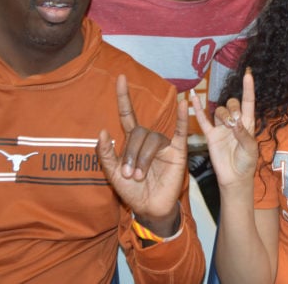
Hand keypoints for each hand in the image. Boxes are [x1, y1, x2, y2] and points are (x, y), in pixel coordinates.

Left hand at [96, 74, 188, 236]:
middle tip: (129, 175)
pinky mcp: (178, 151)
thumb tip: (103, 130)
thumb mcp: (113, 174)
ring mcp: (164, 144)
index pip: (128, 114)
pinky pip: (180, 131)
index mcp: (132, 141)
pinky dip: (183, 117)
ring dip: (143, 158)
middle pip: (138, 133)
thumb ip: (105, 154)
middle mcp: (148, 139)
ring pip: (152, 139)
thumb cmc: (133, 191)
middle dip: (130, 154)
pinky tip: (184, 103)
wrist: (149, 209)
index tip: (120, 77)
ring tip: (140, 176)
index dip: (124, 97)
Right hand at [191, 69, 257, 188]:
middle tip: (234, 122)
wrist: (234, 178)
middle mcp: (234, 122)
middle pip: (232, 104)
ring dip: (223, 114)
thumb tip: (234, 123)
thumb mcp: (250, 149)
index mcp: (247, 123)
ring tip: (227, 126)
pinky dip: (198, 108)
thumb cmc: (247, 163)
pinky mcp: (210, 135)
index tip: (248, 74)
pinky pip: (202, 119)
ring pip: (219, 110)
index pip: (248, 101)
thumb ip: (243, 135)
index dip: (248, 88)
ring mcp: (221, 128)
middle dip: (233, 108)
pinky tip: (193, 97)